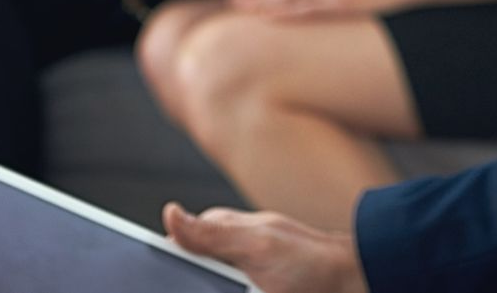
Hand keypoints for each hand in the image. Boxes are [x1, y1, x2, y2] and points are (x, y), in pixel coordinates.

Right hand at [163, 203, 365, 292]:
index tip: (144, 281)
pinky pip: (224, 292)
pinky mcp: (253, 290)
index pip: (177, 248)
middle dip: (183, 283)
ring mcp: (241, 281)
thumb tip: (169, 212)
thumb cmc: (311, 261)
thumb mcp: (257, 245)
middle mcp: (229, 257)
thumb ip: (212, 234)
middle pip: (191, 278)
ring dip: (208, 289)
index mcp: (224, 234)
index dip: (160, 265)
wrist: (352, 285)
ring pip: (209, 286)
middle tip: (222, 286)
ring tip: (238, 289)